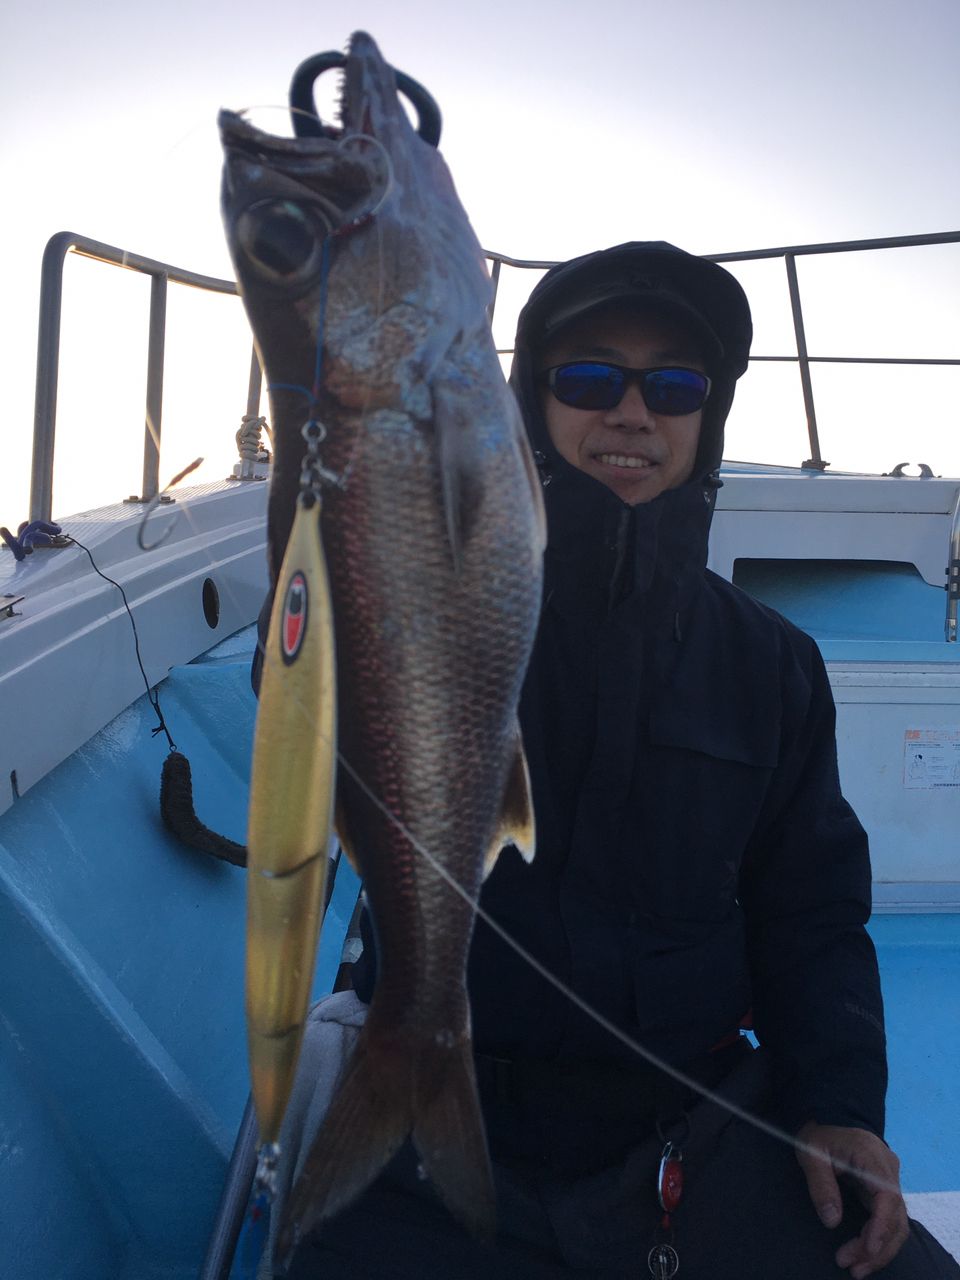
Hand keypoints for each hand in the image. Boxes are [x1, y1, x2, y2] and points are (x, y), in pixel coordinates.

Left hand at [796, 1122, 908, 1277]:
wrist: (829, 1116)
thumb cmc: (820, 1133)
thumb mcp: (812, 1153)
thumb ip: (821, 1184)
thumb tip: (831, 1220)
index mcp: (872, 1158)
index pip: (887, 1197)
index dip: (881, 1226)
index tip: (868, 1249)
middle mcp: (888, 1172)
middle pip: (896, 1217)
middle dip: (877, 1248)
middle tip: (852, 1267)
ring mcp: (889, 1182)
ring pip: (896, 1224)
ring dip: (879, 1249)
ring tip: (855, 1268)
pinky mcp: (883, 1192)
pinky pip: (888, 1220)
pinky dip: (878, 1239)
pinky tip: (862, 1253)